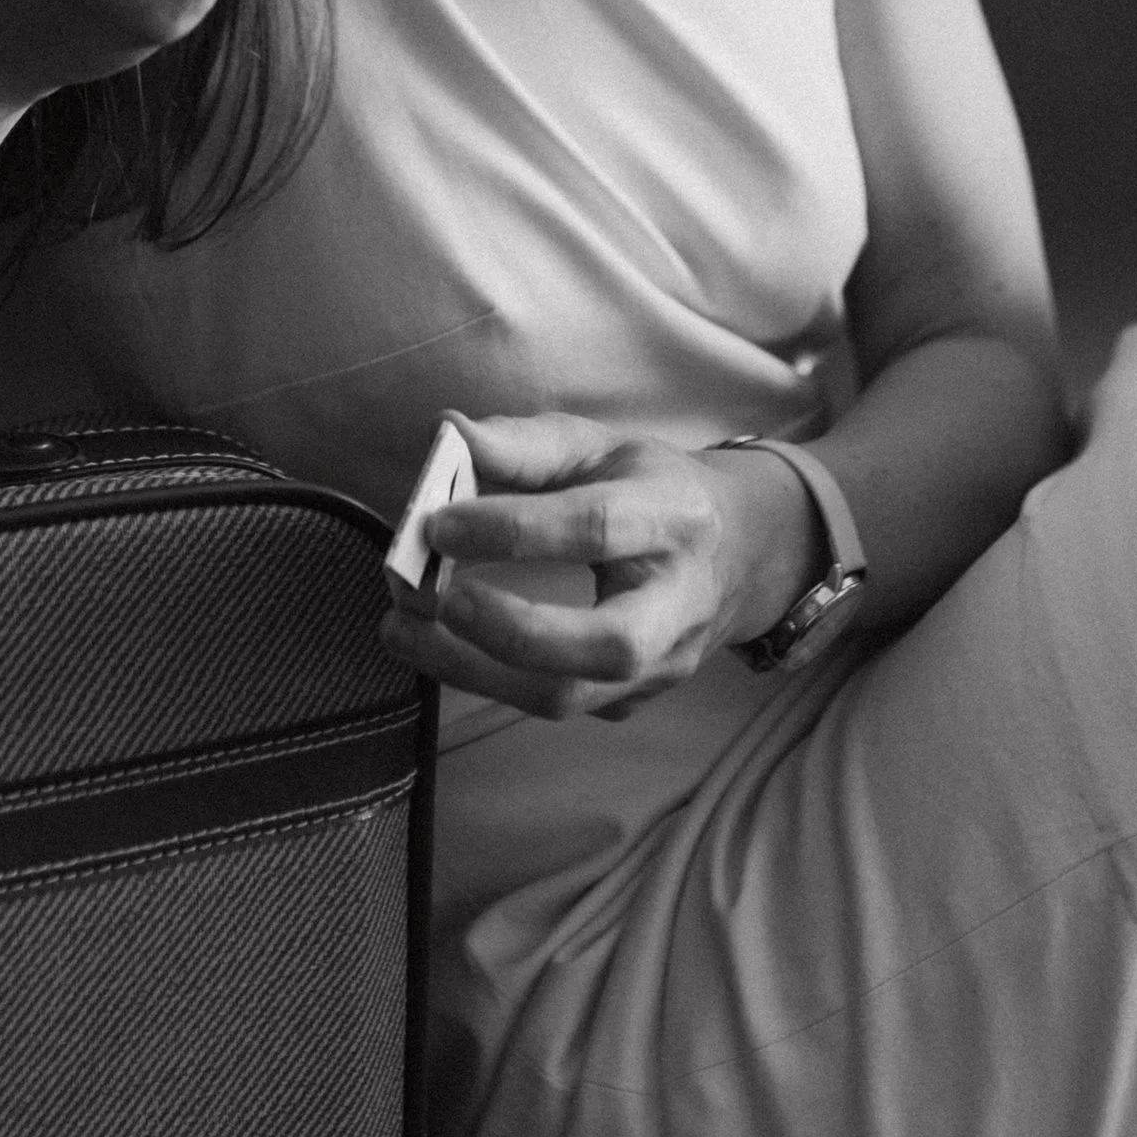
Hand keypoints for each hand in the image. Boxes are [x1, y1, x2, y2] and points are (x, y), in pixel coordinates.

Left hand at [376, 410, 826, 721]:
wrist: (734, 555)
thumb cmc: (650, 489)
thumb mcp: (599, 446)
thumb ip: (525, 443)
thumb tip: (448, 432)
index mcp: (674, 516)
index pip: (598, 527)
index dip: (515, 529)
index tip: (437, 523)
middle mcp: (679, 603)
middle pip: (610, 644)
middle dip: (514, 631)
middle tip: (435, 600)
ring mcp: (660, 666)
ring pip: (571, 696)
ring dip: (475, 671)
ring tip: (403, 632)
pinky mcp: (629, 702)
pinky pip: (554, 704)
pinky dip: (485, 680)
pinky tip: (436, 647)